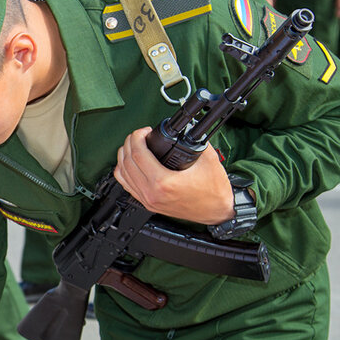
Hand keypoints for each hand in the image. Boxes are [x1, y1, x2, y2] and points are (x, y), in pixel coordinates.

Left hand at [112, 127, 233, 224]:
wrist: (217, 212)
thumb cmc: (214, 192)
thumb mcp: (208, 160)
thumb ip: (196, 140)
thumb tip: (186, 128)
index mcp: (163, 182)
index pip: (138, 154)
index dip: (137, 137)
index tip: (145, 131)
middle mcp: (151, 193)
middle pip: (126, 162)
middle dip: (130, 143)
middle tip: (139, 135)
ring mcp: (148, 200)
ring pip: (122, 174)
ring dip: (123, 156)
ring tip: (133, 146)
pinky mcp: (148, 204)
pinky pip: (126, 186)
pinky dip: (123, 171)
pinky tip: (129, 163)